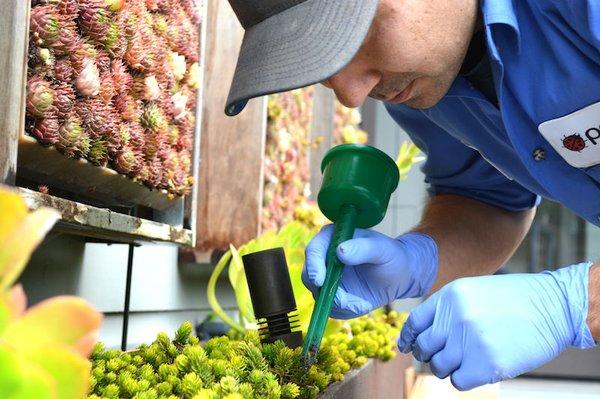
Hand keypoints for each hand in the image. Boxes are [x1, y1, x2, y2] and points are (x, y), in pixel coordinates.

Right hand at [302, 225, 437, 318]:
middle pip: (309, 275)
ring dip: (339, 304)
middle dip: (323, 290)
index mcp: (332, 239)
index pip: (313, 251)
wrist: (399, 274)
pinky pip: (331, 308)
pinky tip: (363, 304)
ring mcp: (327, 279)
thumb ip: (363, 249)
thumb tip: (340, 251)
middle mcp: (324, 259)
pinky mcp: (333, 295)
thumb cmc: (390, 255)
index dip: (314, 265)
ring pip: (319, 295)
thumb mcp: (382, 249)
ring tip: (362, 303)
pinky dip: (346, 311)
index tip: (320, 280)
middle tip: (344, 301)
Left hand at [398, 262, 597, 390]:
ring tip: (467, 359)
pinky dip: (464, 378)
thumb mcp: (473, 291)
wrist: (553, 307)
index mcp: (450, 296)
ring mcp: (470, 341)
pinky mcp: (486, 364)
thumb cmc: (514, 299)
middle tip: (440, 356)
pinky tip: (478, 368)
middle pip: (424, 347)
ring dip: (449, 367)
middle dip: (429, 354)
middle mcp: (455, 317)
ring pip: (439, 366)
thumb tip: (422, 333)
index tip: (407, 347)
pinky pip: (457, 381)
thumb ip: (447, 309)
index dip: (408, 338)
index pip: (415, 322)